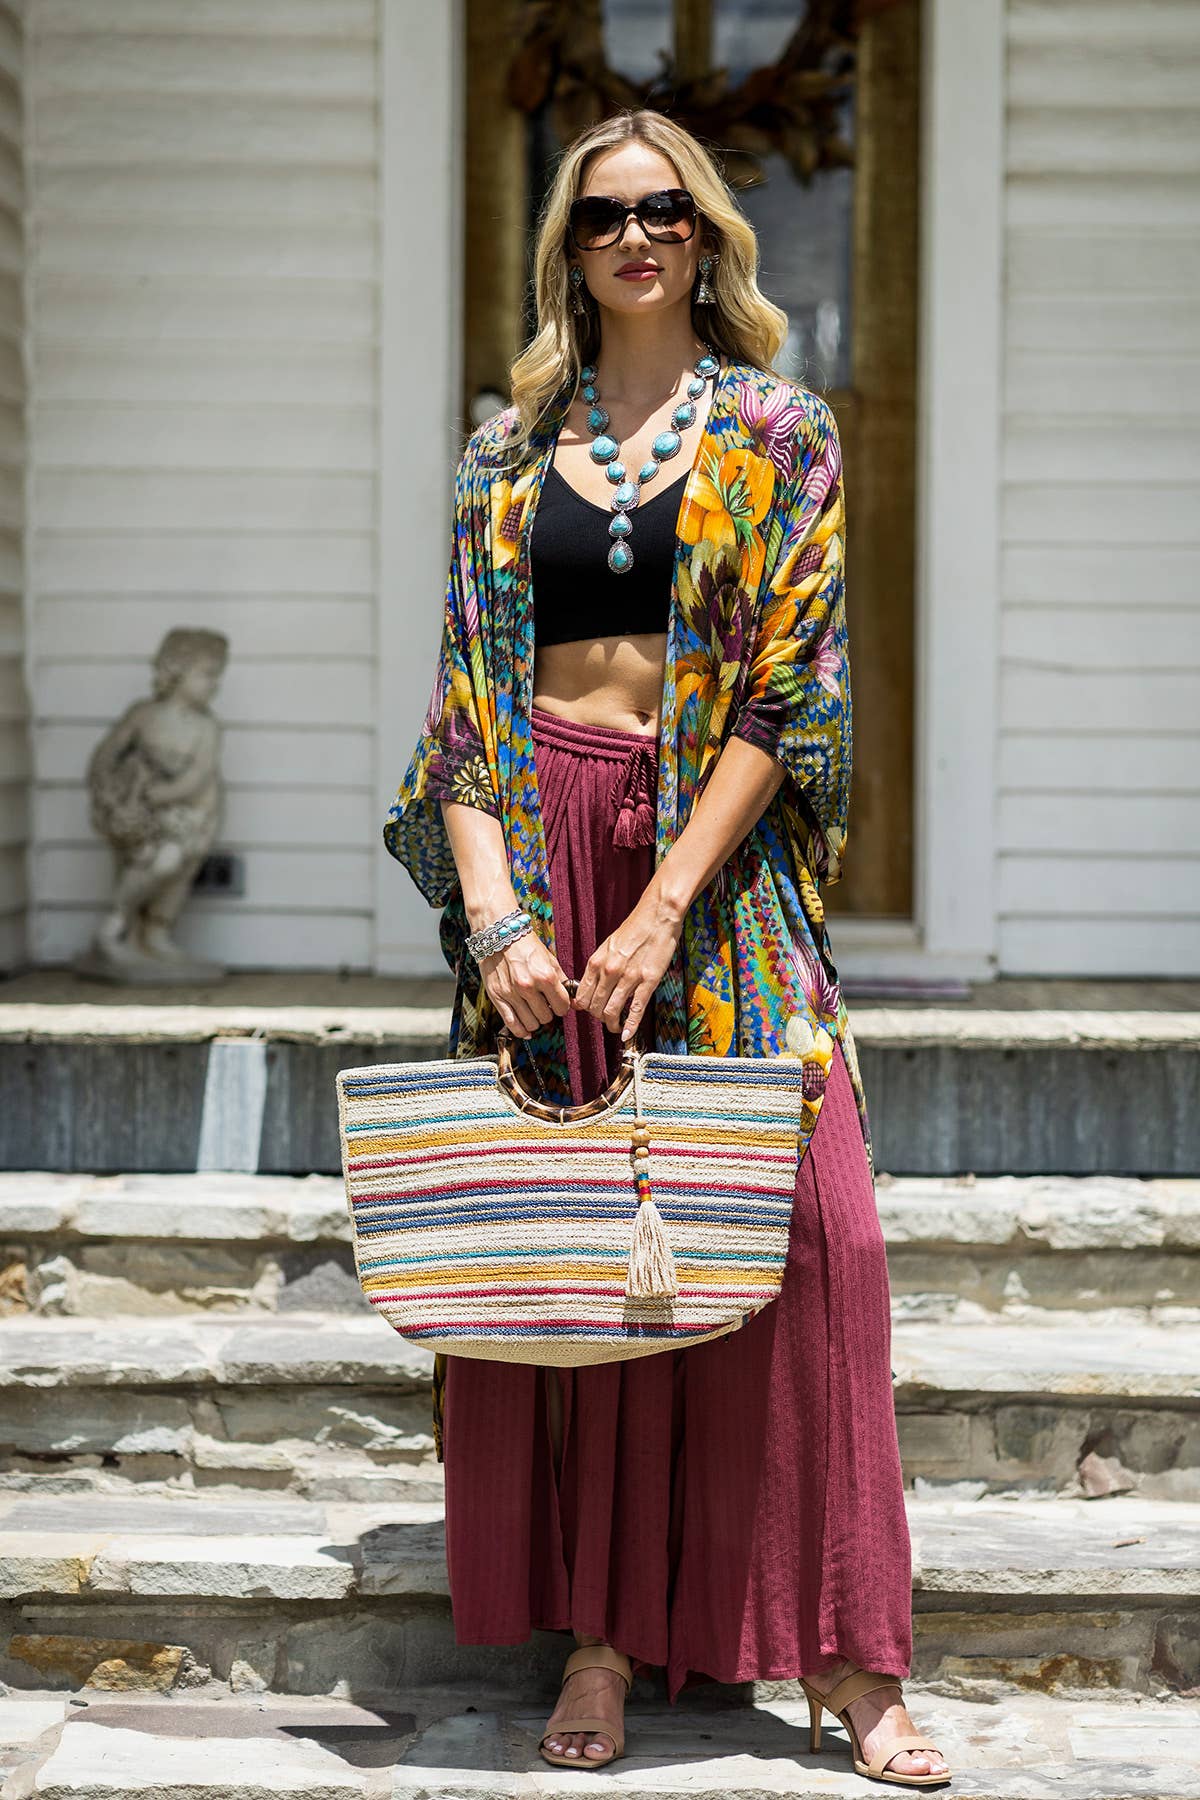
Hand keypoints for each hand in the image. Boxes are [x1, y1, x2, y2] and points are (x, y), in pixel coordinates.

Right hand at [480, 930, 572, 1039]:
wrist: (499, 934)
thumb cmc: (526, 946)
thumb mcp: (550, 960)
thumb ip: (562, 981)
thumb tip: (574, 1001)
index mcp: (545, 976)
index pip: (562, 1007)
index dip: (563, 1007)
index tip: (559, 1004)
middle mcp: (528, 987)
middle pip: (547, 1017)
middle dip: (548, 1013)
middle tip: (545, 1005)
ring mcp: (511, 993)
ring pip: (531, 1024)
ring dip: (535, 1020)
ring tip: (534, 1011)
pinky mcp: (497, 997)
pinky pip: (512, 1024)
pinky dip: (521, 1031)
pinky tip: (526, 1028)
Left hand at [575, 888, 683, 1043]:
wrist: (657, 915)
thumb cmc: (634, 929)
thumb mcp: (608, 946)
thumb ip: (599, 967)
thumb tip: (592, 987)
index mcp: (596, 962)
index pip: (582, 996)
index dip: (585, 1008)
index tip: (591, 1011)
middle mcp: (609, 971)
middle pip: (595, 1007)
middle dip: (598, 1018)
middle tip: (606, 1020)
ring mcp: (628, 977)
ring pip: (612, 1012)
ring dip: (612, 1024)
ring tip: (616, 1027)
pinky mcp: (648, 981)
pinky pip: (636, 1009)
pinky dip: (630, 1026)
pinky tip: (627, 1035)